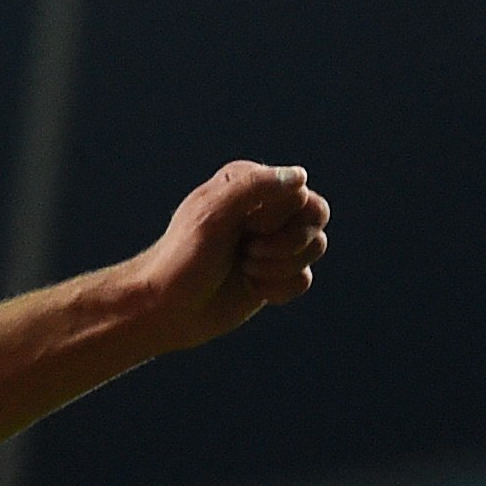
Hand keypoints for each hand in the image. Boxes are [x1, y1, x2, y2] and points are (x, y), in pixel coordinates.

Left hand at [133, 161, 331, 345]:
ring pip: (315, 247)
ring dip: (279, 266)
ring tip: (245, 268)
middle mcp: (267, 208)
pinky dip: (279, 289)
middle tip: (247, 252)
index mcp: (250, 184)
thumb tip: (300, 177)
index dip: (278, 218)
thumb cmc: (184, 256)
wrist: (168, 308)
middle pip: (317, 216)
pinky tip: (252, 288)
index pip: (299, 193)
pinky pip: (304, 279)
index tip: (245, 229)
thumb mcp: (212, 214)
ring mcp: (273, 242)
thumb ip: (254, 188)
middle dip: (286, 243)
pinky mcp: (276, 274)